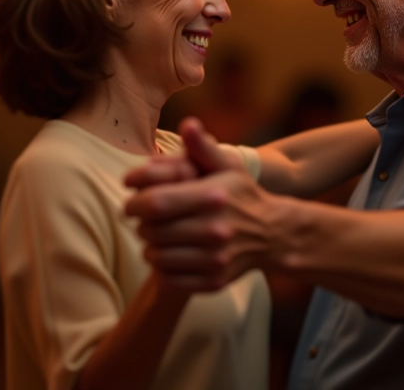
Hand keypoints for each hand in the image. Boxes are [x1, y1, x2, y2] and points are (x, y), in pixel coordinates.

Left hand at [125, 118, 277, 290]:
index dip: (134, 203)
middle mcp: (215, 230)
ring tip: (155, 236)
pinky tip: (169, 255)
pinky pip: (171, 279)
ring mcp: (215, 258)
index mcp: (212, 198)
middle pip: (152, 231)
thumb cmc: (242, 194)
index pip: (156, 203)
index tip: (131, 202)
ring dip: (149, 247)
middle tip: (144, 219)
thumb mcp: (227, 166)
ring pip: (158, 257)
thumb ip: (202, 147)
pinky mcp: (214, 280)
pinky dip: (163, 269)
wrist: (272, 234)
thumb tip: (187, 123)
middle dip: (141, 224)